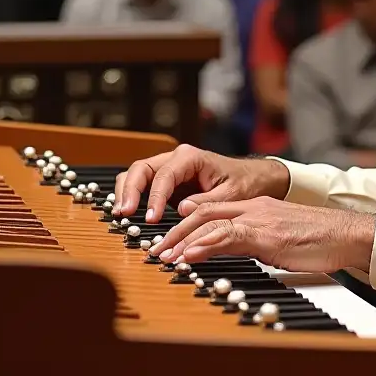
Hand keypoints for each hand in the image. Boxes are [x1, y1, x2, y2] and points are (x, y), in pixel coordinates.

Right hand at [112, 144, 289, 221]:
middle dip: (129, 190)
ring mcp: (169, 170)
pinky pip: (144, 186)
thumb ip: (207, 201)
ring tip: (121, 214)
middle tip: (124, 213)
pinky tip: (128, 213)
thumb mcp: (232, 194)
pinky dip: (133, 197)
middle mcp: (176, 160)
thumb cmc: (245, 183)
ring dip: (126, 192)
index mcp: (191, 157)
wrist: (253, 180)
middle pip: (142, 169)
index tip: (151, 218)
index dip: (154, 197)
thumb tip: (182, 209)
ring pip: (137, 175)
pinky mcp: (168, 184)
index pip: (164, 175)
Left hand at [149, 197, 375, 273]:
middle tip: (154, 250)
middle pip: (202, 212)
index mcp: (256, 207)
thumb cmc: (319, 240)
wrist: (348, 234)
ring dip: (182, 240)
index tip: (167, 240)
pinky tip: (189, 255)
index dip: (185, 223)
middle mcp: (253, 208)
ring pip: (209, 222)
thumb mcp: (278, 239)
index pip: (211, 209)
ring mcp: (259, 219)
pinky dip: (204, 245)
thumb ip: (252, 241)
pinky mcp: (266, 235)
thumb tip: (228, 252)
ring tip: (163, 256)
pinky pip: (228, 236)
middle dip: (174, 231)